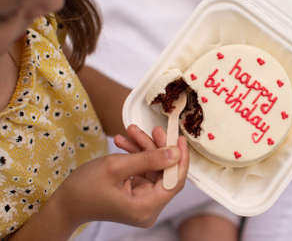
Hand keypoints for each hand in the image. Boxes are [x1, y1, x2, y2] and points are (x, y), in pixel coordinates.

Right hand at [52, 125, 188, 227]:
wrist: (65, 203)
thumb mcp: (117, 166)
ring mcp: (142, 203)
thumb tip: (175, 153)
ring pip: (153, 169)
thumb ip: (149, 159)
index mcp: (146, 207)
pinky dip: (136, 157)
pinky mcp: (136, 196)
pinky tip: (125, 144)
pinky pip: (143, 172)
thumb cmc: (84, 188)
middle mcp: (148, 209)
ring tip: (132, 131)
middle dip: (157, 148)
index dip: (180, 158)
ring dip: (143, 149)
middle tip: (153, 129)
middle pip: (164, 173)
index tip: (179, 138)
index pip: (175, 181)